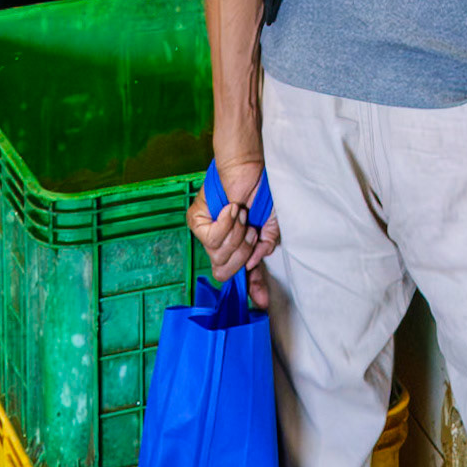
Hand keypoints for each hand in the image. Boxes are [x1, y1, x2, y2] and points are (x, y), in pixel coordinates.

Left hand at [187, 164, 278, 311]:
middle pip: (225, 271)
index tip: (262, 301)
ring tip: (241, 214)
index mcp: (237, 244)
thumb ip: (264, 247)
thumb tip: (254, 266)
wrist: (249, 165)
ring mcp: (206, 232)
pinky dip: (226, 225)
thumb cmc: (259, 189)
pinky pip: (211, 240)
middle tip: (250, 231)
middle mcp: (220, 242)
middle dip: (242, 254)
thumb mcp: (270, 224)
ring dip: (236, 236)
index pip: (241, 274)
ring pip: (218, 257)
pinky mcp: (196, 220)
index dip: (252, 288)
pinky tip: (231, 209)